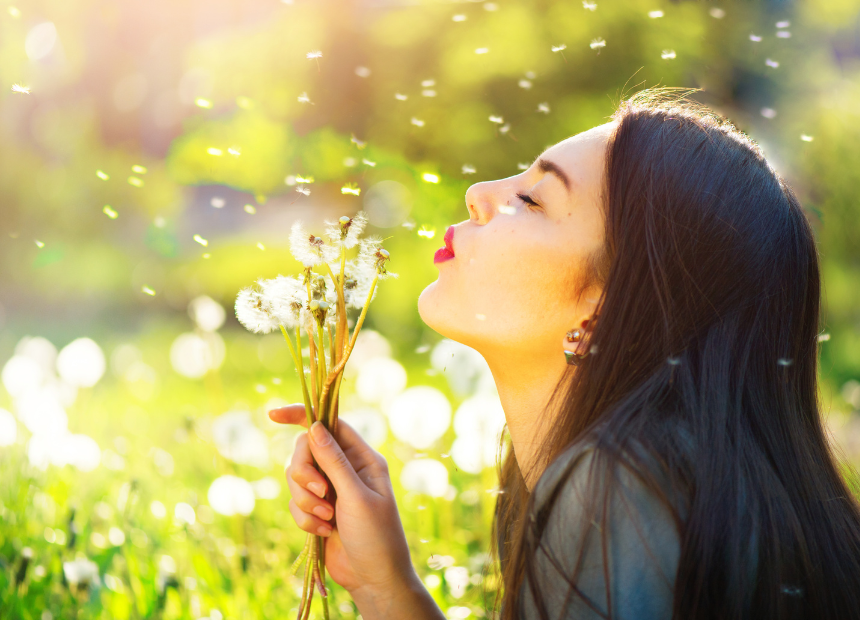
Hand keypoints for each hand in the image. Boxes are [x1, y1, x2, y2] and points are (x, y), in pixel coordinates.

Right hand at [269, 405, 416, 596]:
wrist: (372, 578)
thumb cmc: (376, 536)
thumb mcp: (356, 496)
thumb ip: (333, 462)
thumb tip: (314, 427)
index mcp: (362, 458)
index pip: (330, 424)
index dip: (302, 415)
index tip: (273, 414)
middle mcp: (345, 468)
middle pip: (305, 451)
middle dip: (304, 474)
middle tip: (320, 493)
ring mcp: (330, 489)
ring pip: (296, 478)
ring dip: (306, 501)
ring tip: (327, 519)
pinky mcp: (316, 509)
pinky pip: (295, 502)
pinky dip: (305, 518)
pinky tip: (325, 533)